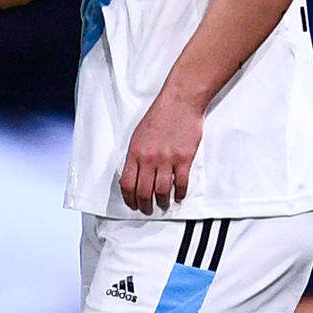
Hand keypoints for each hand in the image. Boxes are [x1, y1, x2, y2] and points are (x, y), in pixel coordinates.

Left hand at [120, 90, 203, 213]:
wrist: (180, 103)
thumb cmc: (159, 116)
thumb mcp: (139, 135)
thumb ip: (136, 155)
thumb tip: (137, 174)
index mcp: (135, 153)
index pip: (127, 184)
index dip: (129, 198)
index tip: (133, 204)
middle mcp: (149, 159)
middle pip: (144, 191)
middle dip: (144, 205)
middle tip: (147, 209)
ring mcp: (167, 160)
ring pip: (162, 190)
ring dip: (162, 202)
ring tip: (164, 204)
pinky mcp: (185, 158)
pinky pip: (181, 182)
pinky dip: (181, 193)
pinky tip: (180, 195)